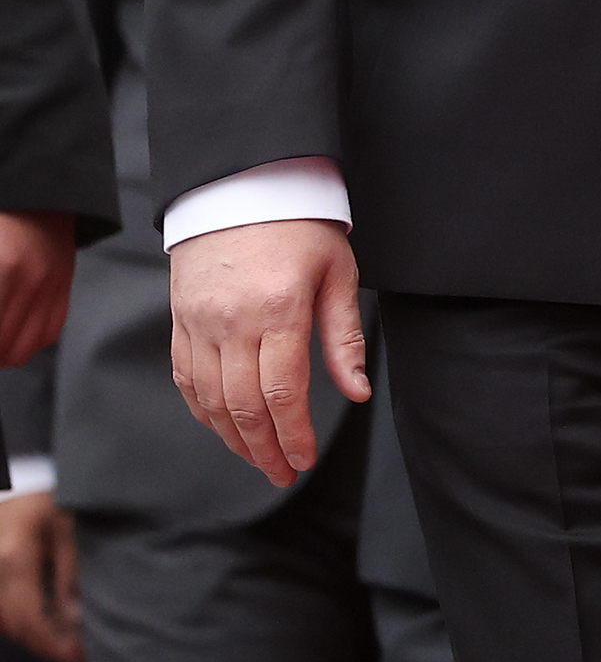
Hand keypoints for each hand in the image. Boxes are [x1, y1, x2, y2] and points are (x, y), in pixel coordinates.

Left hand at [0, 211, 72, 364]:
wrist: (42, 190)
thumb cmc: (2, 218)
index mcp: (4, 270)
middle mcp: (31, 283)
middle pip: (3, 345)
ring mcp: (53, 286)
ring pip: (25, 347)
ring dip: (3, 353)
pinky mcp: (66, 286)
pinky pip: (50, 331)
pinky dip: (29, 343)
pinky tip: (14, 337)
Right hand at [0, 494, 76, 661]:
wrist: (18, 484)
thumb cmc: (48, 500)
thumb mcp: (70, 527)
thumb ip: (71, 572)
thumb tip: (75, 619)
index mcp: (13, 557)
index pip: (28, 615)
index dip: (51, 641)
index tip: (78, 657)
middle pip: (13, 623)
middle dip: (45, 644)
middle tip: (79, 655)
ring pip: (4, 620)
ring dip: (34, 635)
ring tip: (68, 642)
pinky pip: (2, 610)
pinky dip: (23, 622)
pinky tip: (50, 625)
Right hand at [167, 219, 365, 487]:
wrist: (241, 187)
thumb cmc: (300, 227)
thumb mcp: (338, 273)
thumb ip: (344, 337)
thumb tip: (358, 391)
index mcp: (278, 310)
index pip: (283, 392)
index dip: (293, 434)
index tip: (305, 461)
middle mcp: (232, 321)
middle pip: (243, 405)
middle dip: (265, 448)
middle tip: (284, 474)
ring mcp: (199, 323)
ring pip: (210, 399)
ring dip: (233, 438)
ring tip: (259, 460)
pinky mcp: (180, 320)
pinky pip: (186, 378)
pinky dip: (203, 410)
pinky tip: (223, 428)